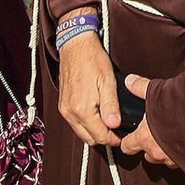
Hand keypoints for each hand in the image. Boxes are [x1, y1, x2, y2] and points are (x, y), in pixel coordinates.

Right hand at [56, 27, 120, 146]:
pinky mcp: (62, 105)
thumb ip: (111, 105)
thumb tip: (114, 125)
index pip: (99, 136)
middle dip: (103, 138)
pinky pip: (75, 123)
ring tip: (108, 122)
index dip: (113, 139)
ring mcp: (64, 109)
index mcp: (82, 109)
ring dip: (94, 132)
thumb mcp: (108, 81)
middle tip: (117, 130)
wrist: (75, 45)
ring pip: (81, 132)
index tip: (122, 136)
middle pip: (89, 139)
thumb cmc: (92, 59)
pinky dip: (86, 124)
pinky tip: (96, 115)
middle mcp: (70, 112)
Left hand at [118, 76, 176, 167]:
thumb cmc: (179, 106)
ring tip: (172, 136)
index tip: (131, 137)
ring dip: (166, 151)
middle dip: (150, 146)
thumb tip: (129, 81)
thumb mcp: (156, 92)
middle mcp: (157, 152)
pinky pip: (180, 161)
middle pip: (147, 155)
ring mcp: (173, 159)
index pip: (127, 147)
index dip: (128, 141)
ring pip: (164, 159)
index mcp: (144, 138)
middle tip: (155, 132)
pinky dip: (181, 154)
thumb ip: (140, 88)